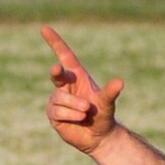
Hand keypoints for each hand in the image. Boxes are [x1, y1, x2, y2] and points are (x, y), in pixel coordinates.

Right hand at [42, 25, 124, 154]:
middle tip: (57, 69)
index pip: (64, 55)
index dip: (55, 42)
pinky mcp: (53, 114)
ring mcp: (57, 99)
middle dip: (56, 72)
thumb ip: (110, 92)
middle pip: (56, 74)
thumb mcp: (108, 103)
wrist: (97, 136)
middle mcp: (65, 86)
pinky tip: (78, 119)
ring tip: (85, 113)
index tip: (44, 28)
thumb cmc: (103, 115)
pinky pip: (57, 112)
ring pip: (59, 98)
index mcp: (77, 77)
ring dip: (75, 106)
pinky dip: (70, 116)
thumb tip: (119, 82)